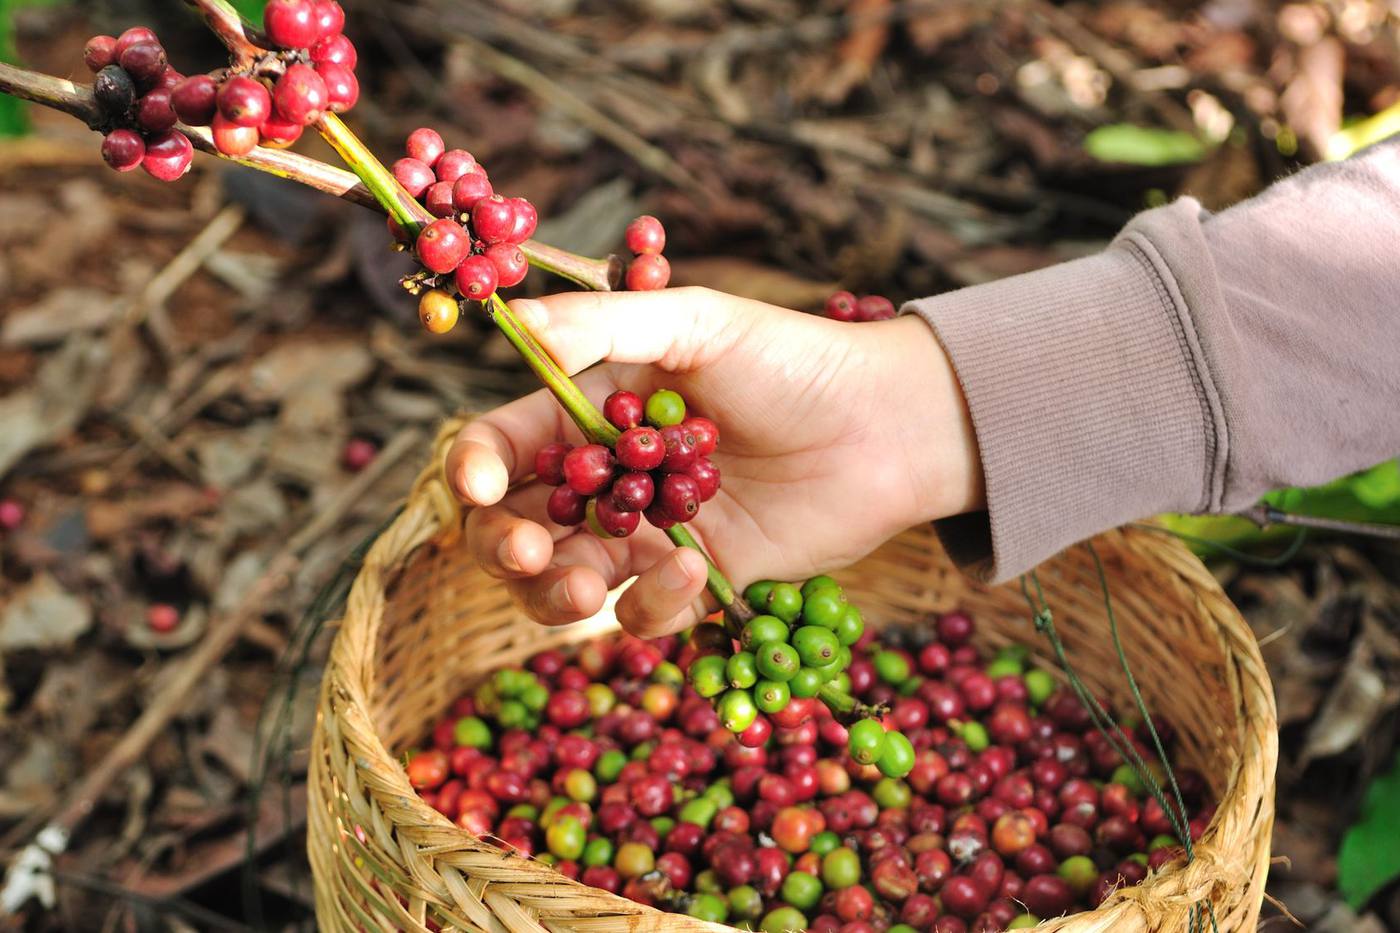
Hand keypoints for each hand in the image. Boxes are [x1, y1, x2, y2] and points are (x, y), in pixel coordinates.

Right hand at [446, 287, 982, 636]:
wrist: (888, 427)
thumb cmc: (792, 361)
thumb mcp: (696, 323)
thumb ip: (603, 326)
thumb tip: (515, 323)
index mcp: (590, 408)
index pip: (503, 445)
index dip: (474, 469)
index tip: (476, 488)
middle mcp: (607, 476)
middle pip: (515, 527)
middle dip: (506, 548)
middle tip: (531, 556)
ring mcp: (648, 532)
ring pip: (565, 584)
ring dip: (559, 595)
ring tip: (587, 589)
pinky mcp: (696, 579)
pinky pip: (644, 613)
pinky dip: (653, 602)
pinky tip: (694, 567)